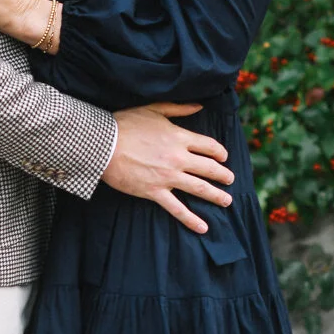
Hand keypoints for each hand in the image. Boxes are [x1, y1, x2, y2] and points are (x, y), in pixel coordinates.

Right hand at [103, 103, 233, 234]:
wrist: (103, 145)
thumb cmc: (125, 124)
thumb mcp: (153, 109)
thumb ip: (178, 108)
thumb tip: (198, 105)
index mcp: (179, 137)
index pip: (208, 146)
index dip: (219, 152)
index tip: (224, 157)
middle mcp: (178, 158)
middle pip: (209, 168)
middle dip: (223, 175)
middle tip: (230, 179)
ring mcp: (168, 177)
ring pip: (199, 188)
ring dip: (216, 195)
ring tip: (227, 200)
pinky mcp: (155, 192)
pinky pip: (177, 208)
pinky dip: (191, 219)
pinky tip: (203, 227)